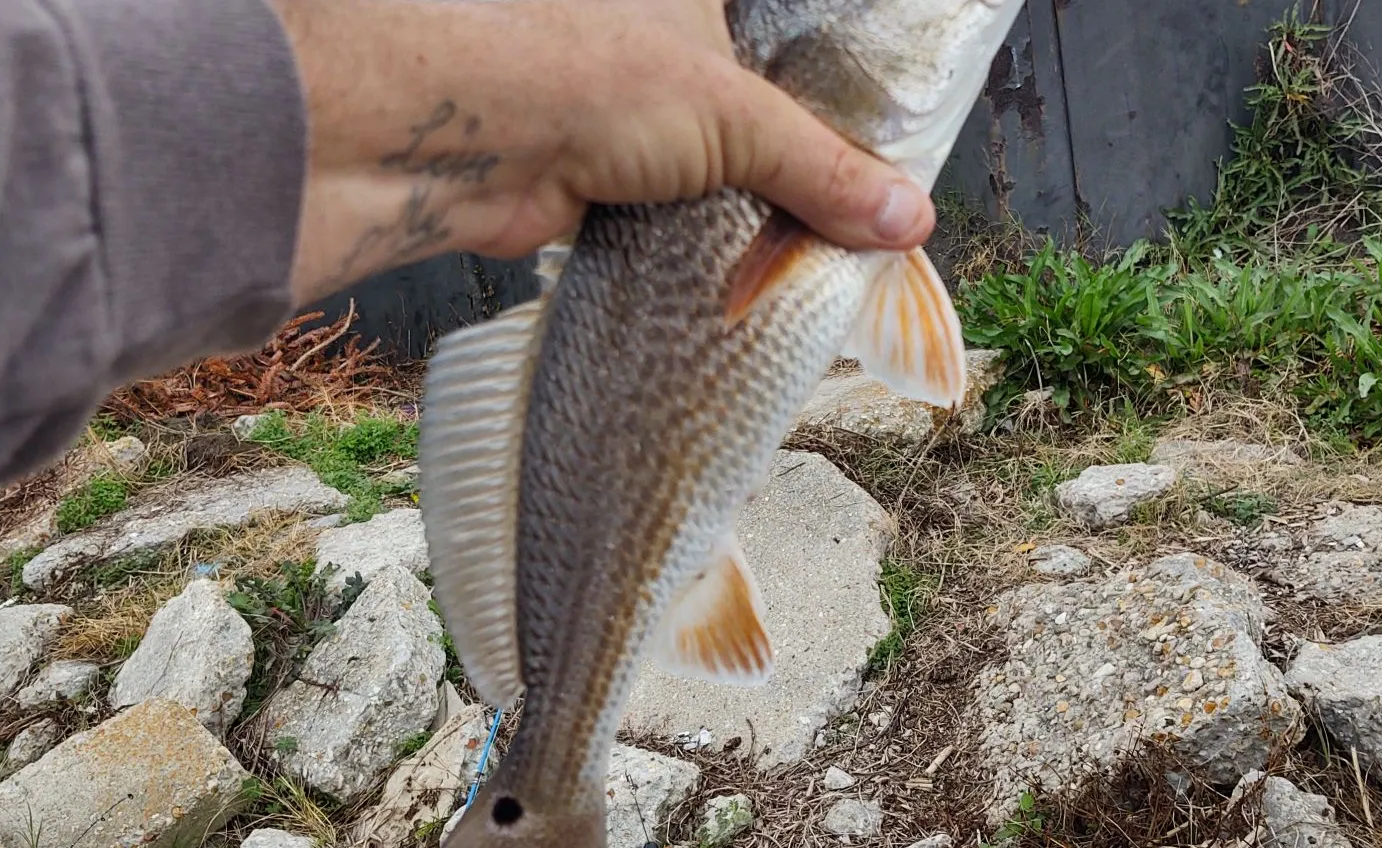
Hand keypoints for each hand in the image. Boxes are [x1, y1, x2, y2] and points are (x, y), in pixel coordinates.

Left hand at [267, 0, 934, 303]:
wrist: (469, 146)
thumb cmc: (596, 83)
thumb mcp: (736, 119)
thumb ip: (823, 172)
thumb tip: (911, 221)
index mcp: (706, 10)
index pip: (798, 64)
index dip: (843, 119)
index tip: (886, 181)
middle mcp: (670, 58)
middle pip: (763, 132)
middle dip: (804, 188)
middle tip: (860, 240)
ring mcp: (634, 130)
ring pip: (720, 186)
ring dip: (756, 231)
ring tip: (816, 273)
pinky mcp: (605, 191)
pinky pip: (677, 228)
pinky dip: (708, 258)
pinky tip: (743, 286)